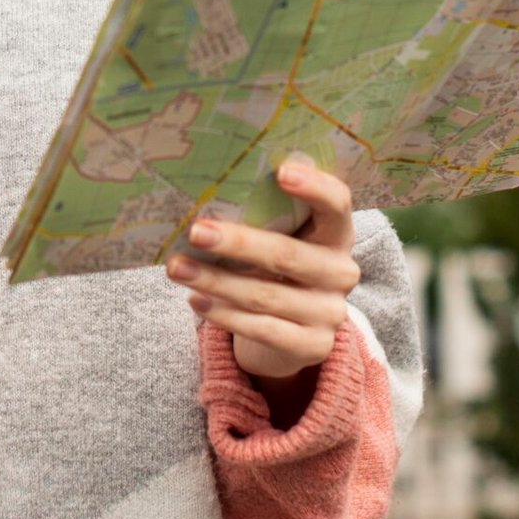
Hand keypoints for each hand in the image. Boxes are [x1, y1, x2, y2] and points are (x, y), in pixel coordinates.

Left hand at [167, 155, 358, 382]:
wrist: (292, 332)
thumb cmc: (277, 269)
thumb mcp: (284, 240)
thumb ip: (265, 219)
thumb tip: (207, 194)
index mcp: (338, 233)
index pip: (338, 203)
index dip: (315, 187)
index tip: (280, 171)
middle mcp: (341, 272)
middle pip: (287, 255)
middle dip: (237, 244)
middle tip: (195, 232)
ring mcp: (329, 313)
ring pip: (265, 295)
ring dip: (215, 281)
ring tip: (177, 269)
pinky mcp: (313, 347)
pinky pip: (262, 329)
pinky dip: (224, 315)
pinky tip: (196, 300)